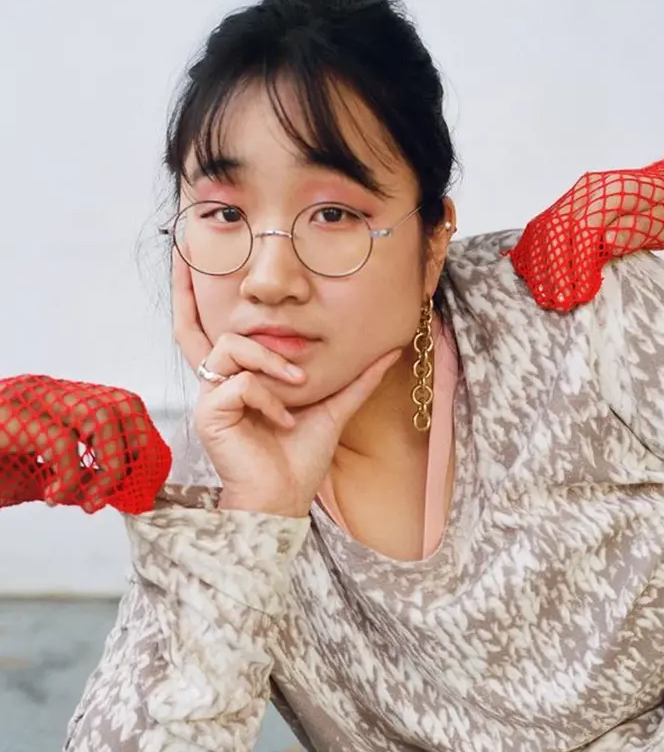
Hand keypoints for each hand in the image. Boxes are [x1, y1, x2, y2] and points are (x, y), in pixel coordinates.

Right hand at [0, 375, 170, 513]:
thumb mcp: (38, 478)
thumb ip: (75, 478)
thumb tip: (112, 491)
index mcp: (60, 401)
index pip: (123, 405)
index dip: (141, 442)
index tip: (138, 480)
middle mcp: (49, 392)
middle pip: (122, 404)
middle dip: (132, 451)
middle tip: (113, 489)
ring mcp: (28, 399)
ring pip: (100, 417)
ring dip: (105, 466)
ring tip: (86, 499)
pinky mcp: (8, 418)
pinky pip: (62, 443)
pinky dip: (69, 478)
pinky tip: (50, 498)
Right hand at [172, 254, 399, 516]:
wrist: (287, 496)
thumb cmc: (301, 456)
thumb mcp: (334, 406)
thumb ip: (357, 378)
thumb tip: (390, 350)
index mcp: (239, 376)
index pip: (212, 330)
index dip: (191, 296)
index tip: (185, 256)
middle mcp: (219, 380)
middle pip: (203, 326)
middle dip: (188, 292)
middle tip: (189, 255)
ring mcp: (211, 395)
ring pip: (231, 345)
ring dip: (271, 361)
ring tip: (297, 386)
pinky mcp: (209, 412)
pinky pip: (241, 382)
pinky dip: (270, 397)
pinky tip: (284, 419)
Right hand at [509, 170, 663, 310]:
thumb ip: (638, 230)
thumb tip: (608, 241)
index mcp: (612, 190)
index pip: (584, 227)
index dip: (579, 263)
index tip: (582, 292)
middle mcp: (585, 190)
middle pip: (556, 229)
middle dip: (555, 270)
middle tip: (560, 302)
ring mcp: (571, 198)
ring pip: (542, 230)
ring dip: (539, 266)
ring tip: (545, 297)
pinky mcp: (562, 208)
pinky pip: (538, 230)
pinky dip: (532, 254)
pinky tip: (532, 277)